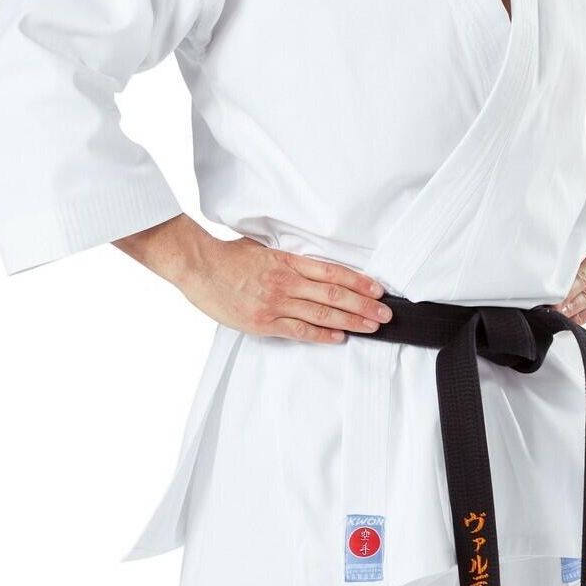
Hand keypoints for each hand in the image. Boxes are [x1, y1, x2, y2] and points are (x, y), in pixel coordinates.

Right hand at [165, 227, 392, 340]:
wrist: (198, 267)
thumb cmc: (227, 257)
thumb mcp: (263, 248)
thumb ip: (288, 259)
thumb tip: (312, 267)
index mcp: (288, 261)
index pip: (333, 272)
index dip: (359, 282)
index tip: (378, 290)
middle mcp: (287, 282)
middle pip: (334, 294)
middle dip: (364, 305)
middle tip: (386, 313)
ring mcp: (276, 303)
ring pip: (322, 313)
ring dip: (351, 321)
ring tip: (372, 326)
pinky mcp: (264, 322)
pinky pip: (300, 330)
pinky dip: (322, 334)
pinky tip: (339, 337)